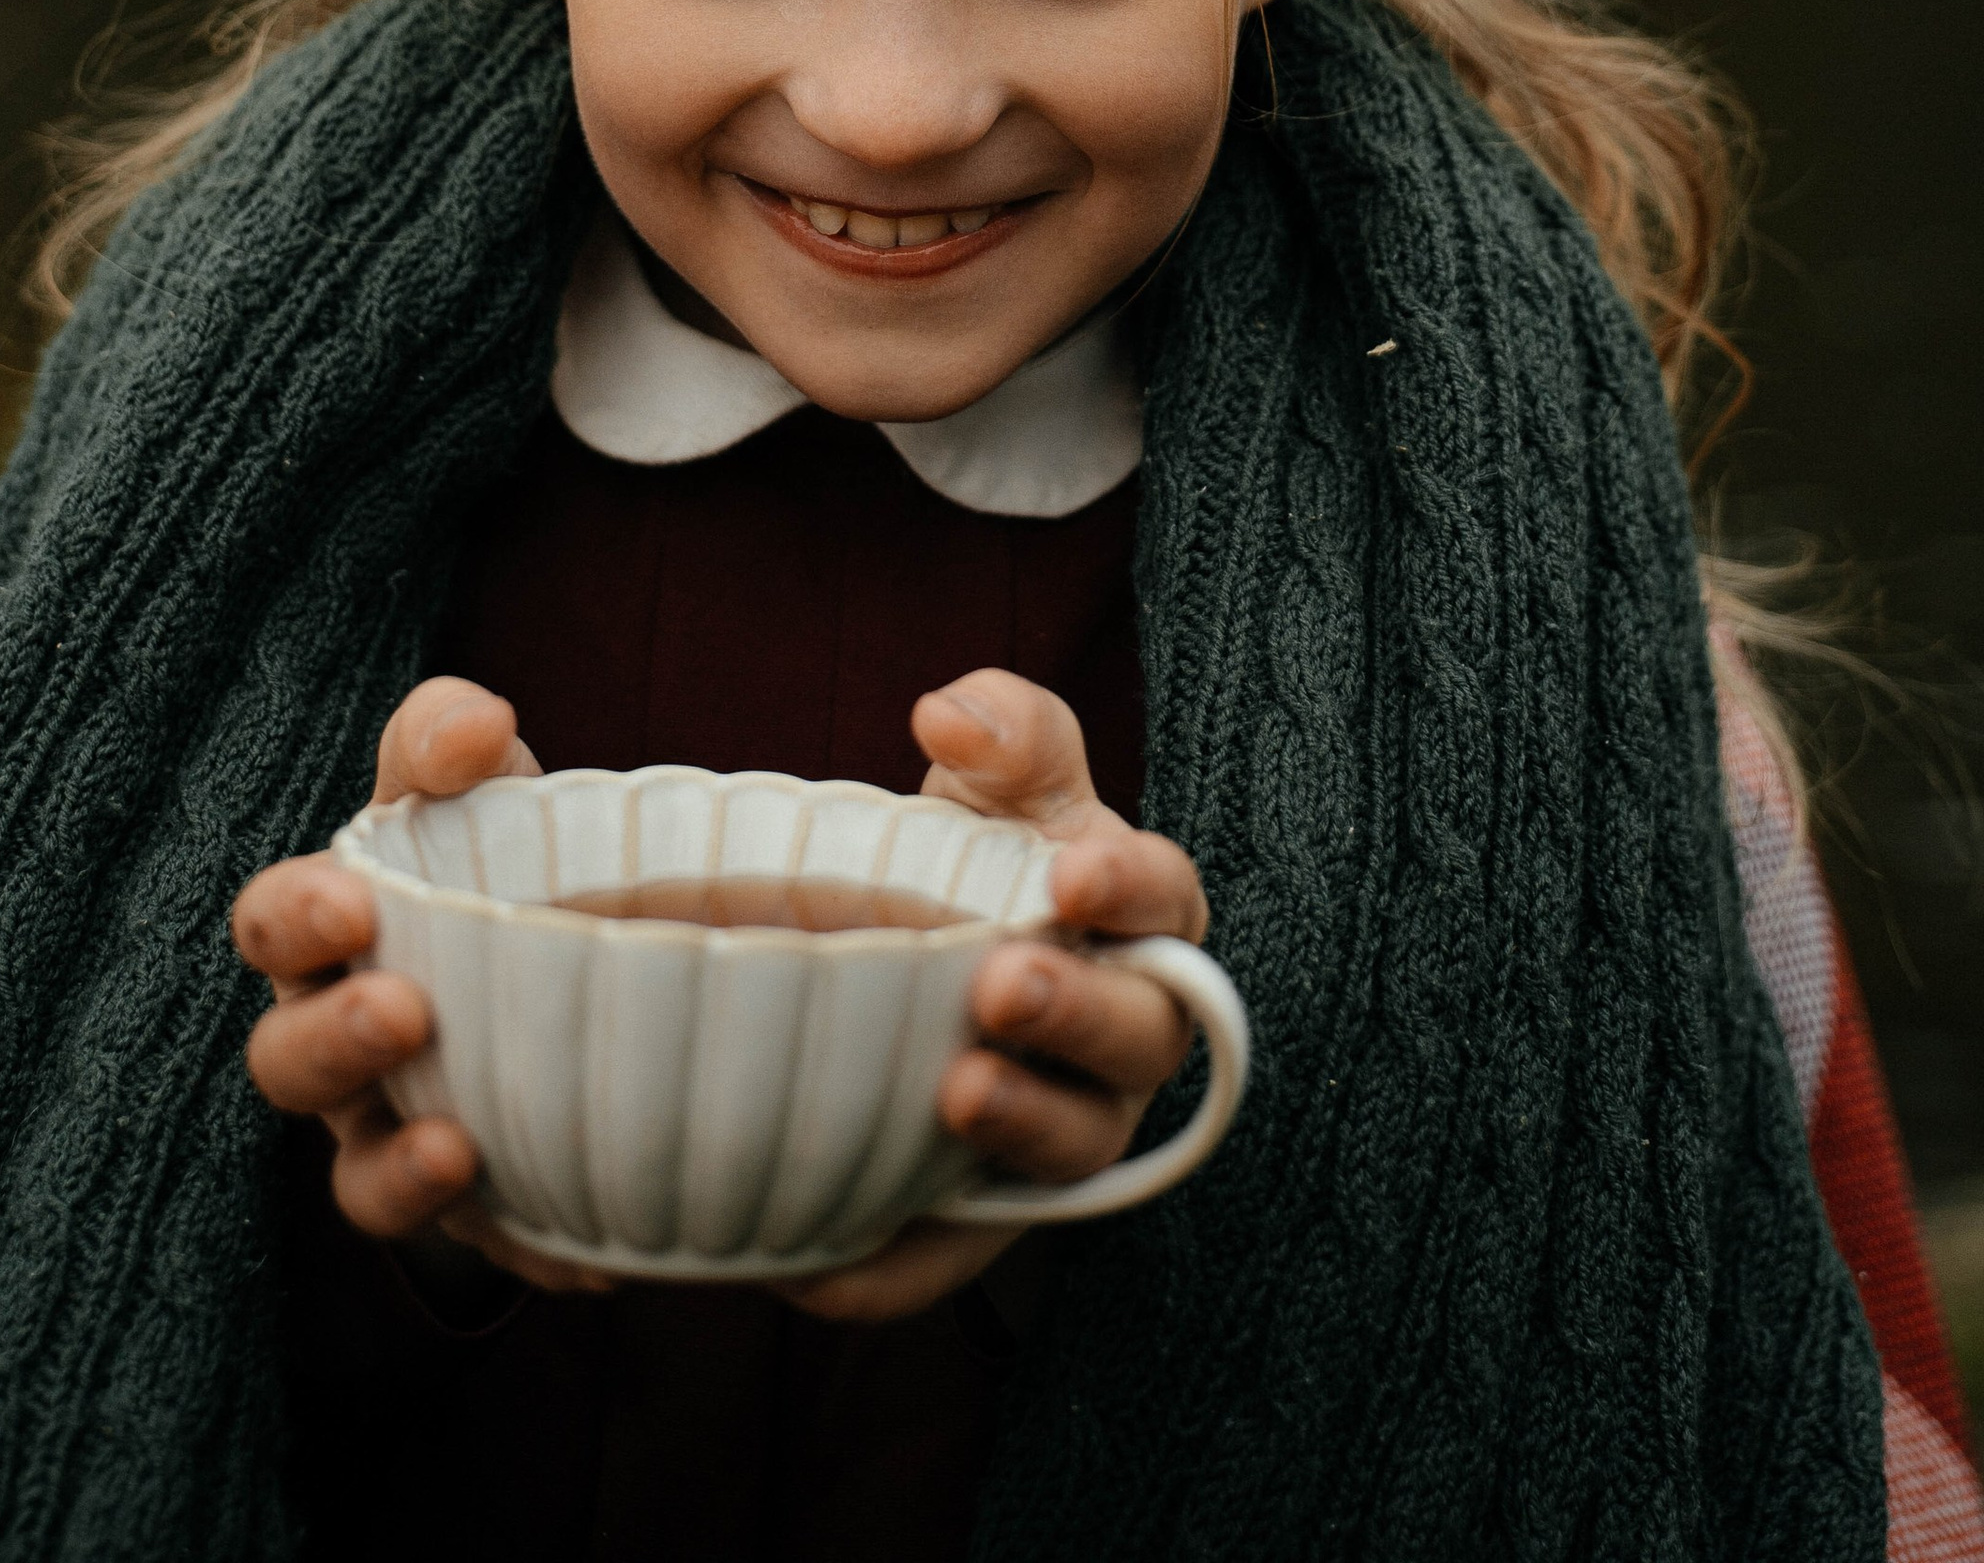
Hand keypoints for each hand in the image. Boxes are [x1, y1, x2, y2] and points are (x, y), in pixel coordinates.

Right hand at [231, 677, 613, 1295]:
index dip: (297, 918)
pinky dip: (521, 1246)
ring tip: (458, 1152)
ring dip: (396, 1169)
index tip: (357, 903)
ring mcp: (397, 1131)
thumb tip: (475, 727)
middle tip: (403, 1011)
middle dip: (332, 1041)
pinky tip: (583, 1251)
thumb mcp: (485, 778)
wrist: (601, 959)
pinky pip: (475, 1250)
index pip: (276, 921)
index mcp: (333, 930)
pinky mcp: (472, 1209)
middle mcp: (340, 1039)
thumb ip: (455, 739)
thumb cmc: (508, 853)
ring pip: (355, 1175)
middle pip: (287, 1060)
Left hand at [780, 669, 1208, 1325]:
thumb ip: (1002, 730)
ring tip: (955, 1091)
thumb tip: (948, 715)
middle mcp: (1126, 1034)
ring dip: (1022, 1126)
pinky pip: (957, 1254)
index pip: (1164, 900)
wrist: (924, 956)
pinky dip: (898, 1268)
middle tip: (1002, 983)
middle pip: (1135, 1038)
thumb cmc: (981, 853)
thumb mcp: (1000, 777)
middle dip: (1076, 1015)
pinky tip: (819, 1262)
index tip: (1069, 874)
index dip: (1126, 889)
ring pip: (1072, 1147)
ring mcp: (1068, 1127)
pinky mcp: (991, 1208)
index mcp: (1141, 918)